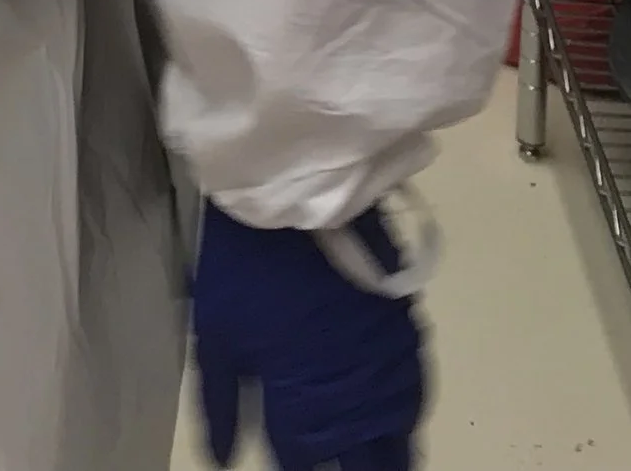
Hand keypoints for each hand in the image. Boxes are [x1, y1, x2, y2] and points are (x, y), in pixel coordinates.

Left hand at [189, 201, 424, 470]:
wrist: (287, 188)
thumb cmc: (242, 263)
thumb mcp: (215, 330)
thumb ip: (221, 400)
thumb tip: (224, 460)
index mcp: (295, 391)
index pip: (303, 457)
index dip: (300, 466)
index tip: (297, 465)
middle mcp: (345, 382)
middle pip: (362, 453)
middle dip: (360, 468)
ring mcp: (377, 350)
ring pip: (395, 423)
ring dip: (392, 448)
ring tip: (393, 462)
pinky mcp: (398, 317)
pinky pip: (414, 379)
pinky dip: (411, 403)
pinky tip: (405, 414)